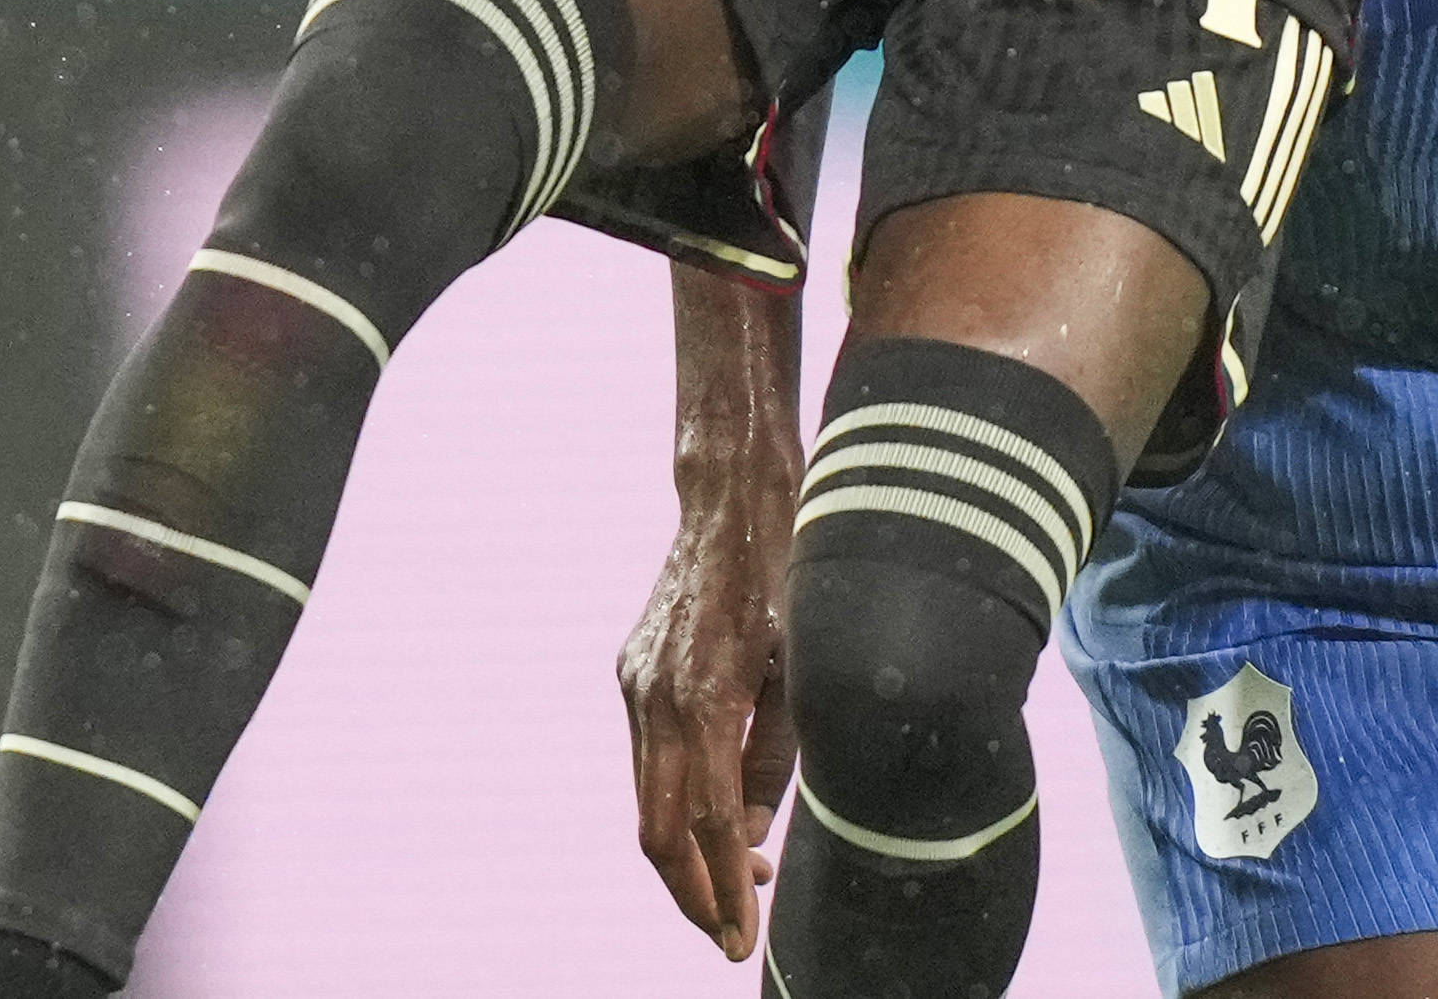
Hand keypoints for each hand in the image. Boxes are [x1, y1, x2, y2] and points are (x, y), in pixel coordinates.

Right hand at [621, 490, 797, 957]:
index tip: (740, 939)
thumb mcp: (804, 668)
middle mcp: (656, 698)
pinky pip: (646, 760)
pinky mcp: (632, 673)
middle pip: (656, 831)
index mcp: (705, 697)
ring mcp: (635, 685)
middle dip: (691, 893)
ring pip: (644, 801)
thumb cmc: (790, 575)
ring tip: (740, 880)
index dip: (724, 891)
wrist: (733, 497)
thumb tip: (748, 839)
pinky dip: (675, 800)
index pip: (707, 824)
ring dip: (684, 851)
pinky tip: (717, 813)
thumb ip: (776, 759)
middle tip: (731, 932)